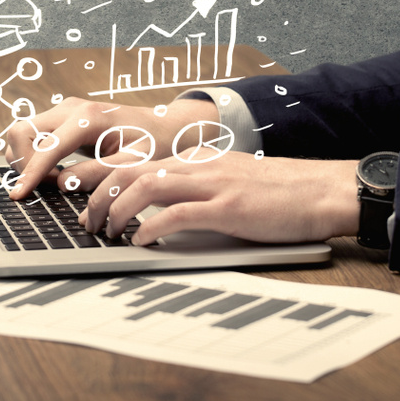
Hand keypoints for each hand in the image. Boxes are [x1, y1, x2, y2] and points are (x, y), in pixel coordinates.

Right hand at [4, 97, 217, 198]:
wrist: (164, 126)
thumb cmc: (155, 144)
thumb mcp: (135, 163)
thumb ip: (100, 173)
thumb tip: (62, 183)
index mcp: (90, 117)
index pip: (47, 146)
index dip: (30, 174)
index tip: (19, 196)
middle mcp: (72, 108)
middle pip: (21, 132)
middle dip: (24, 164)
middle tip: (45, 187)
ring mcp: (65, 110)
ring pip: (22, 133)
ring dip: (26, 160)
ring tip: (52, 181)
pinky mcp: (63, 118)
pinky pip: (32, 136)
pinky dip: (33, 156)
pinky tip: (55, 172)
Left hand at [81, 150, 359, 245]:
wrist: (321, 190)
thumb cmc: (280, 192)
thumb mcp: (231, 181)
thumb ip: (198, 188)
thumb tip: (164, 207)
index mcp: (197, 159)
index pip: (137, 159)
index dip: (101, 173)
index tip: (78, 192)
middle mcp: (199, 166)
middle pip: (131, 169)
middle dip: (98, 194)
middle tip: (85, 221)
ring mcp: (213, 184)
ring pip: (147, 186)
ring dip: (117, 211)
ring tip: (106, 232)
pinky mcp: (227, 208)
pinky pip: (177, 214)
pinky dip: (150, 227)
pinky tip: (139, 241)